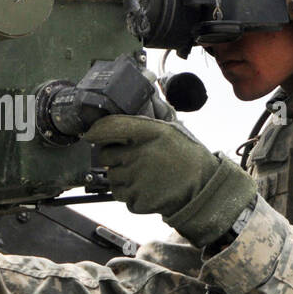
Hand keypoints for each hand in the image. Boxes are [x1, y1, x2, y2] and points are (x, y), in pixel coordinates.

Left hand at [86, 114, 257, 247]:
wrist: (203, 189)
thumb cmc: (188, 158)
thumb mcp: (172, 130)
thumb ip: (150, 118)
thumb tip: (141, 94)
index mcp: (150, 133)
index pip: (111, 126)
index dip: (96, 130)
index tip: (89, 134)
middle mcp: (140, 154)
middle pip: (105, 154)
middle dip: (114, 157)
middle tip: (131, 159)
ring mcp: (136, 178)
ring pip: (111, 176)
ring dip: (121, 176)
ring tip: (143, 175)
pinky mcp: (136, 199)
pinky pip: (120, 195)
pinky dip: (128, 194)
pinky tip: (146, 188)